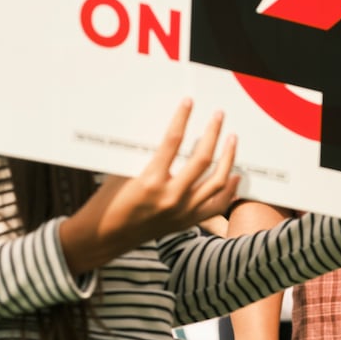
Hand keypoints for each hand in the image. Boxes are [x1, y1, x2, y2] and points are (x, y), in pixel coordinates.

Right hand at [61, 100, 239, 272]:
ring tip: (232, 139)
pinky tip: (234, 175)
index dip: (182, 118)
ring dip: (228, 158)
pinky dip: (229, 190)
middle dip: (213, 133)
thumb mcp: (125, 173)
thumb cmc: (110, 201)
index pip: (172, 141)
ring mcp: (182, 211)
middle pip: (203, 159)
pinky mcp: (187, 221)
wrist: (105, 237)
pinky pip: (217, 205)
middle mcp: (170, 197)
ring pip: (217, 182)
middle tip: (219, 116)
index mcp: (150, 181)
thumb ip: (150, 158)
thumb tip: (171, 136)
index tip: (189, 102)